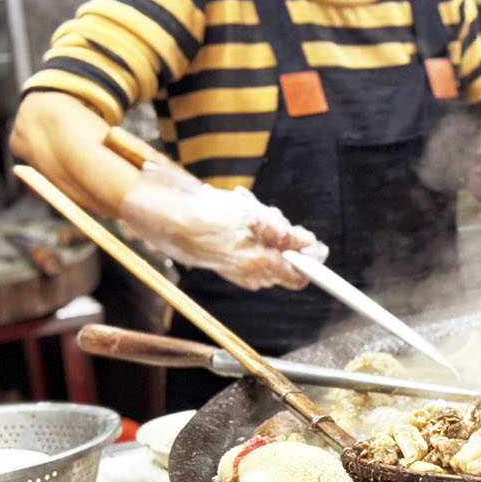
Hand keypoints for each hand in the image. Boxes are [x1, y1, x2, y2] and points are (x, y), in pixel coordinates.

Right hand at [119, 161, 327, 290]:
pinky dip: (248, 230)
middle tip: (269, 214)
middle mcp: (250, 274)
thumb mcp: (254, 217)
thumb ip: (285, 234)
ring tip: (244, 206)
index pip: (300, 276)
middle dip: (283, 234)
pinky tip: (234, 212)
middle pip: (285, 259)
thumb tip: (309, 244)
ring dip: (264, 226)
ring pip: (267, 249)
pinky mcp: (226, 261)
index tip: (315, 242)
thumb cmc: (208, 215)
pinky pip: (249, 247)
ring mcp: (237, 269)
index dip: (312, 259)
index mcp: (261, 266)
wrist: (166, 216)